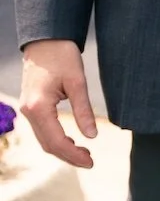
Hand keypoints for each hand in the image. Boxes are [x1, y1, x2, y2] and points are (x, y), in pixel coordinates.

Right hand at [20, 40, 97, 169]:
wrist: (46, 38)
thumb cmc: (62, 55)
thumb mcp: (77, 82)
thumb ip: (83, 110)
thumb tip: (92, 136)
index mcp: (38, 107)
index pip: (56, 141)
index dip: (74, 155)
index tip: (91, 161)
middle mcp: (28, 112)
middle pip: (47, 145)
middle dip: (68, 156)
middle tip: (90, 161)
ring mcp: (27, 109)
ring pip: (43, 139)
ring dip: (62, 149)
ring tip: (84, 153)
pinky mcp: (30, 105)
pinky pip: (42, 129)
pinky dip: (56, 139)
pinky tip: (71, 140)